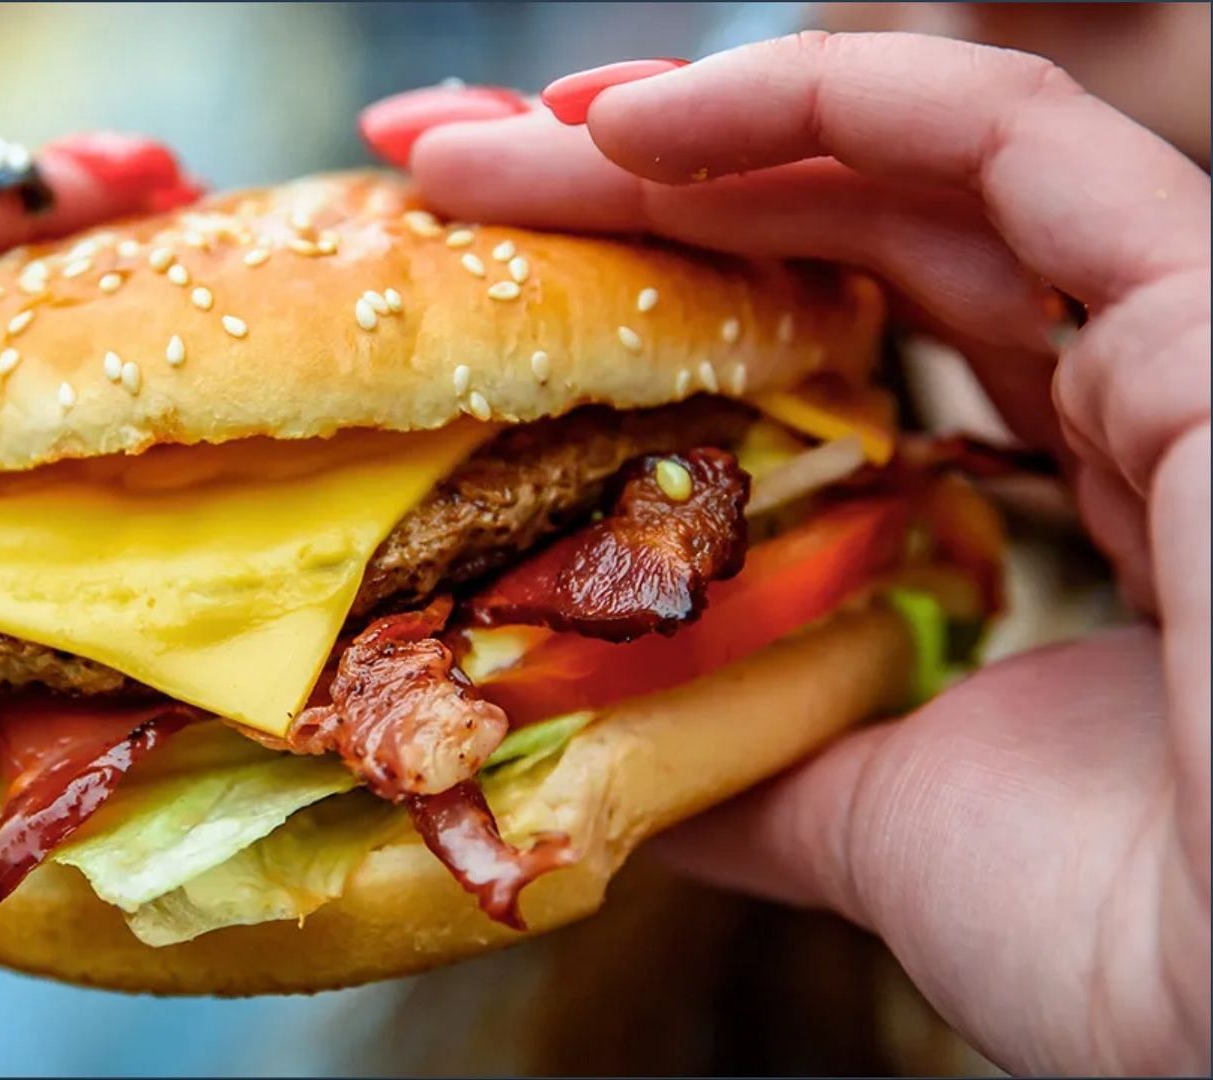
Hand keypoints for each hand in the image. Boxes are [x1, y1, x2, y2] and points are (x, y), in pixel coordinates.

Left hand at [364, 32, 1208, 1073]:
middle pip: (839, 229)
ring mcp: (1168, 341)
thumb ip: (751, 756)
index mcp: (1055, 496)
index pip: (841, 327)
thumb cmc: (1141, 954)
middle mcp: (1112, 397)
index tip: (489, 271)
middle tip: (444, 167)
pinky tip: (633, 128)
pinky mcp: (1206, 312)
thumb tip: (596, 757)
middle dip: (626, 187)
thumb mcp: (875, 822)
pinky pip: (1009, 137)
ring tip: (495, 145)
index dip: (667, 276)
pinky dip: (821, 97)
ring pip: (898, 161)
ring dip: (677, 130)